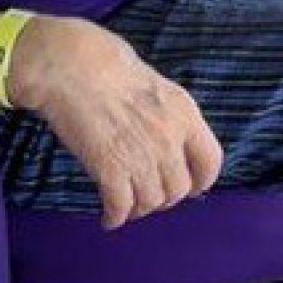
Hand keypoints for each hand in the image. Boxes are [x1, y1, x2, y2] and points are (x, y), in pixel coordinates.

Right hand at [9, 16, 223, 230]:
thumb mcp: (157, 85)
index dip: (201, 180)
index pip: (211, 162)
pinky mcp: (110, 169)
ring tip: (127, 206)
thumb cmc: (108, 64)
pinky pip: (121, 207)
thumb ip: (168, 116)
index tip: (190, 187)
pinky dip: (115, 218)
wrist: (72, 66)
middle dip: (163, 198)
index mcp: (185, 113)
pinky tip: (109, 217)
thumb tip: (171, 140)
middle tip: (148, 195)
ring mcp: (141, 156)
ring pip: (151, 202)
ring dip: (139, 209)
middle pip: (178, 189)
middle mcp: (169, 138)